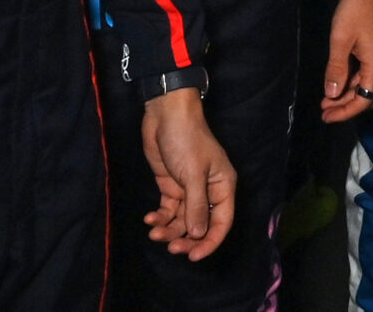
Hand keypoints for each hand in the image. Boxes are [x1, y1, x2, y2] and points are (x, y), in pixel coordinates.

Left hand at [141, 86, 234, 258]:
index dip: (210, 242)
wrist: (166, 116)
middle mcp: (208, 192)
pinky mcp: (171, 187)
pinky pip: (168, 211)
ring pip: (182, 221)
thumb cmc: (187, 140)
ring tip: (154, 232)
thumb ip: (196, 206)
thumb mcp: (194, 173)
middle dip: (186, 238)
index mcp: (223, 187)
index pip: (222, 222)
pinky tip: (149, 219)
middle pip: (201, 226)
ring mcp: (189, 190)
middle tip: (170, 247)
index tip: (193, 257)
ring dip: (169, 230)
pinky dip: (160, 218)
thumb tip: (198, 235)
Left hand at [320, 0, 372, 122]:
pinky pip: (369, 74)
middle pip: (368, 97)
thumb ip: (337, 69)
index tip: (326, 116)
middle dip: (346, 106)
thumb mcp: (341, 40)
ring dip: (349, 94)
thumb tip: (332, 95)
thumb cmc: (356, 12)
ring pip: (368, 86)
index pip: (364, 101)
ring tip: (327, 98)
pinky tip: (339, 80)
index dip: (345, 112)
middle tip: (324, 110)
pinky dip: (354, 82)